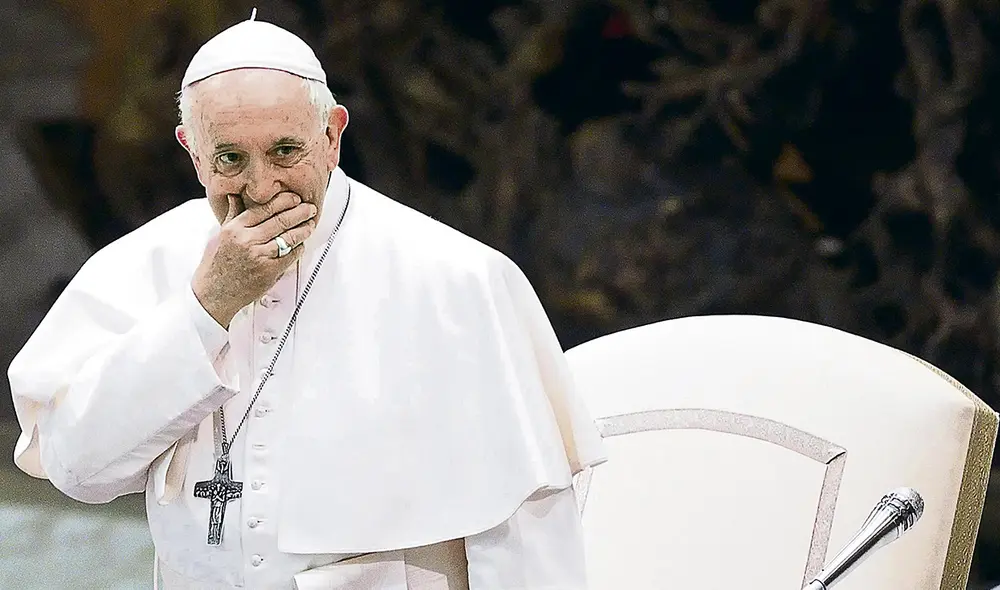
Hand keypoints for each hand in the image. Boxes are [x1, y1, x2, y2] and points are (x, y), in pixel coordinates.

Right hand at [192, 192, 317, 326]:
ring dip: (303, 229)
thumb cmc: (216, 266)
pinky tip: (301, 244)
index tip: (294, 198)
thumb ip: (232, 216)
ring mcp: (258, 256)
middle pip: (280, 220)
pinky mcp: (268, 271)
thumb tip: (235, 196)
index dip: (283, 201)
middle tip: (310, 208)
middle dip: (299, 212)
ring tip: (310, 224)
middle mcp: (246, 240)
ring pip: (288, 237)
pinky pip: (289, 255)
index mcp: (234, 229)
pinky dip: (298, 248)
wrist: (213, 294)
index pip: (263, 208)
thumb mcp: (219, 236)